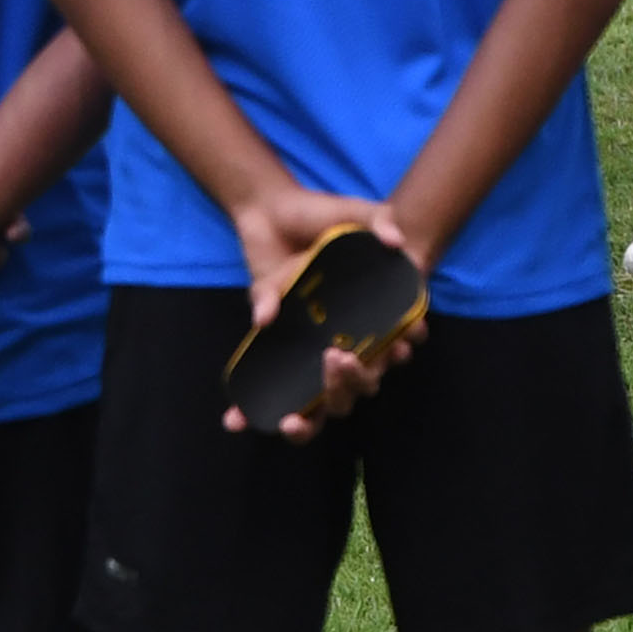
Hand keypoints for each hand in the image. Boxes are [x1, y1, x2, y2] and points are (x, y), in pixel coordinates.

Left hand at [228, 186, 414, 438]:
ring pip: (319, 401)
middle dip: (353, 382)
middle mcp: (344, 340)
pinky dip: (249, 410)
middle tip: (338, 357)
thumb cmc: (321, 217)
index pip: (393, 352)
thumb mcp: (352, 212)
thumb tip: (394, 240)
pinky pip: (267, 386)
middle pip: (360, 384)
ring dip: (310, 418)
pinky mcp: (275, 345)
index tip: (398, 348)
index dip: (398, 356)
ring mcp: (308, 347)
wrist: (269, 210)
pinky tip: (234, 420)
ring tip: (292, 421)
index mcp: (370, 320)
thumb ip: (377, 219)